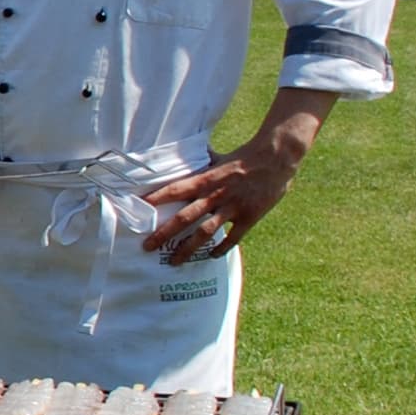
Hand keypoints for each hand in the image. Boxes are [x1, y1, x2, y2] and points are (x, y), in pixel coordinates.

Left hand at [139, 89, 333, 265]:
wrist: (276, 158)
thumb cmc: (246, 156)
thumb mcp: (220, 156)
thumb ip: (202, 160)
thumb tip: (187, 153)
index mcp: (206, 178)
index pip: (176, 189)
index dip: (157, 199)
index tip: (139, 208)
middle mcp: (216, 194)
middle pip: (185, 217)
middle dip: (164, 233)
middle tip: (147, 246)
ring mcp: (232, 207)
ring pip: (205, 232)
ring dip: (187, 248)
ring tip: (173, 261)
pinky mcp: (249, 217)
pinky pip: (233, 238)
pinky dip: (221, 249)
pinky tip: (212, 257)